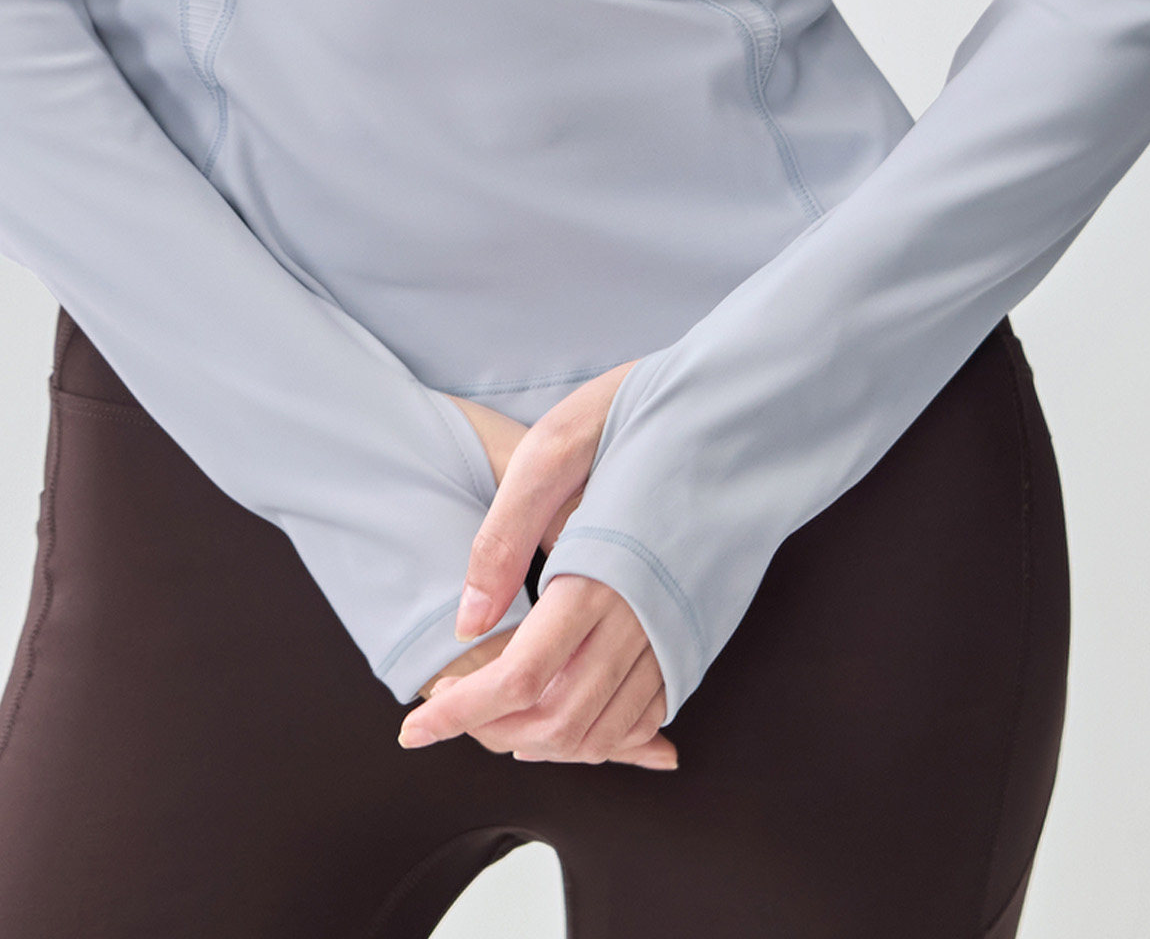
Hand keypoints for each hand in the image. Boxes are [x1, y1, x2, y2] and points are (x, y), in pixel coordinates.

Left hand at [412, 360, 668, 768]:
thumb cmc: (634, 416)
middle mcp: (643, 619)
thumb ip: (504, 539)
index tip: (414, 729)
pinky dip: (601, 730)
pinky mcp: (697, 633)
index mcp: (599, 576)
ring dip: (546, 740)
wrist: (734, 409)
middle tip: (453, 712)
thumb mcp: (552, 451)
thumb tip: (466, 621)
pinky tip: (565, 710)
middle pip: (562, 719)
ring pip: (606, 728)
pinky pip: (648, 710)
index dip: (461, 713)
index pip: (521, 678)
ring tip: (497, 715)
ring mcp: (677, 632)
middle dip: (497, 732)